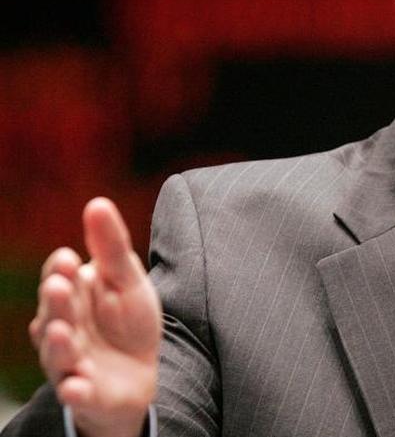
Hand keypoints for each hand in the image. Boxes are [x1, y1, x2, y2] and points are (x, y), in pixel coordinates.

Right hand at [28, 197, 161, 436]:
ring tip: (62, 331)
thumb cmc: (127, 322)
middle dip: (56, 302)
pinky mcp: (84, 392)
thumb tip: (97, 203)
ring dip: (58, 344)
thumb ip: (111, 247)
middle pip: (55, 314)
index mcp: (72, 297)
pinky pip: (75, 393)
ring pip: (58, 354)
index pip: (59, 279)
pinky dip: (74, 390)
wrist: (138, 374)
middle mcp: (62, 328)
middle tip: (58, 286)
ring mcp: (70, 362)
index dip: (60, 271)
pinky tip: (76, 386)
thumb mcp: (127, 280)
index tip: (67, 258)